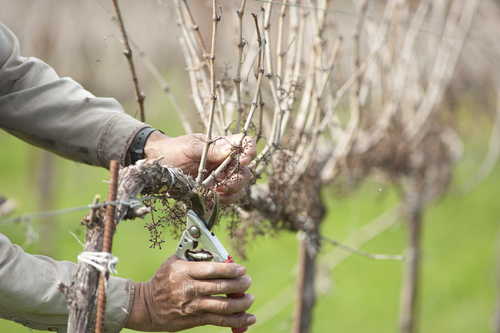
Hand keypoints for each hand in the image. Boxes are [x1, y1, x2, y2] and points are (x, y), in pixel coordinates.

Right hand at [125, 255, 255, 331]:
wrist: (145, 306)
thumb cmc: (162, 280)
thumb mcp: (174, 263)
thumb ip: (194, 257)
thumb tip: (216, 254)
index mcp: (185, 271)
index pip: (214, 269)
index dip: (232, 269)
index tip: (242, 269)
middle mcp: (190, 289)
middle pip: (223, 286)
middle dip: (241, 284)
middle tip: (248, 282)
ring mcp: (193, 306)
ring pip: (224, 306)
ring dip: (242, 303)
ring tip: (249, 298)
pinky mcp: (195, 319)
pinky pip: (220, 320)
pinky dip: (237, 320)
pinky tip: (249, 317)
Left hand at [143, 132, 256, 204]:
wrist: (159, 166)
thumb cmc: (175, 150)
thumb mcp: (191, 147)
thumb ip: (212, 150)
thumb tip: (232, 150)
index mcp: (222, 146)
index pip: (245, 143)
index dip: (250, 150)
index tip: (244, 160)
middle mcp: (225, 162)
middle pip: (245, 170)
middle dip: (239, 180)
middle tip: (225, 185)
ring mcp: (221, 177)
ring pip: (239, 187)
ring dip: (233, 192)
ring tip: (218, 193)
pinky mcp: (214, 191)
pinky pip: (227, 198)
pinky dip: (223, 201)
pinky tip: (213, 199)